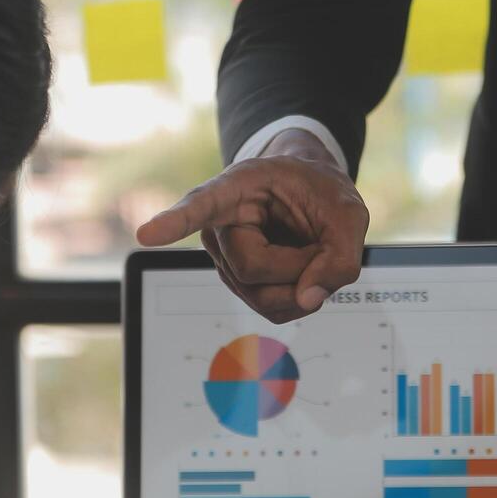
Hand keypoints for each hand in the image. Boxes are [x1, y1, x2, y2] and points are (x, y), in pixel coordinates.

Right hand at [136, 129, 368, 323]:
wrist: (311, 196)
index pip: (201, 205)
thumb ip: (341, 255)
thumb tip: (309, 299)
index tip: (147, 235)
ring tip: (311, 253)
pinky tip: (304, 274)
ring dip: (302, 285)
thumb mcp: (348, 211)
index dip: (174, 221)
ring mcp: (225, 259)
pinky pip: (270, 310)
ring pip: (260, 296)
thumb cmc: (321, 194)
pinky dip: (300, 298)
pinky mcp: (239, 285)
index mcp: (237, 187)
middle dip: (299, 266)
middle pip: (252, 268)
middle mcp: (219, 226)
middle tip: (321, 245)